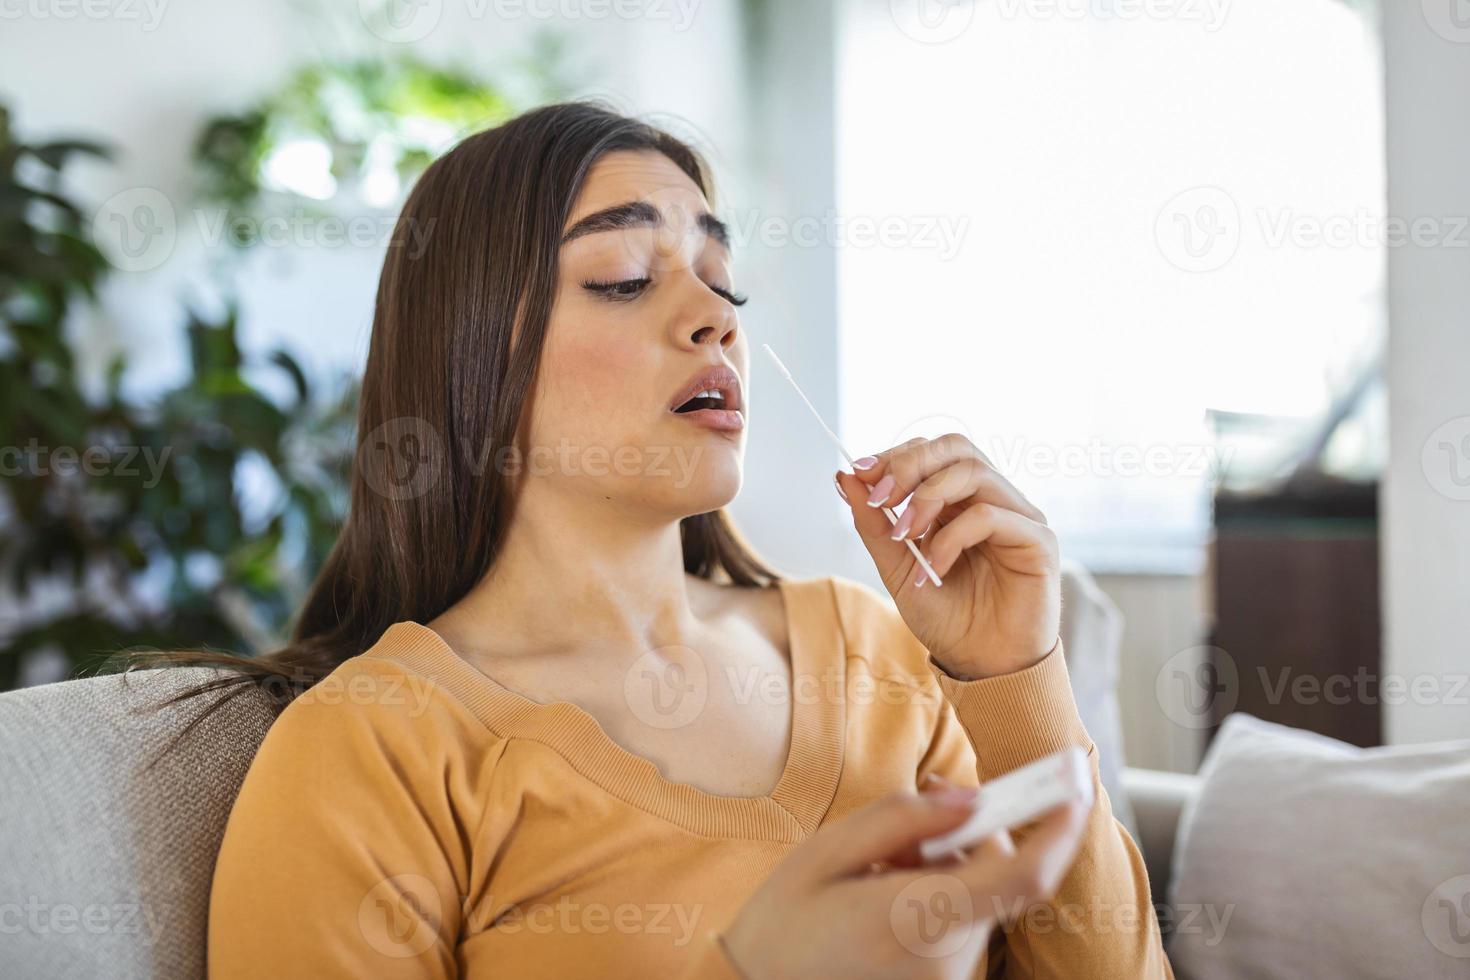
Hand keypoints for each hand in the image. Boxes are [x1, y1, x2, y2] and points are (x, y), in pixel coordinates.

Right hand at [720, 783, 1089, 979]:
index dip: (1058, 827)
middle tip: (926, 798)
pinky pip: (960, 920)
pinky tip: (883, 892)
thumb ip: (901, 819)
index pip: (1023, 874)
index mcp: (920, 917)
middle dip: (974, 828)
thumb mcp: (825, 853)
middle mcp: (949, 955)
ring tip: (878, 865)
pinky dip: (937, 891)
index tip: (1073, 785)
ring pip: (978, 894)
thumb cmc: (782, 927)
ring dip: (947, 862)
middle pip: (998, 873)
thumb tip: (968, 796)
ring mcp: (948, 976)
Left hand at [835, 434, 1060, 678]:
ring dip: (927, 498)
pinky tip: (934, 568)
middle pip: (956, 447)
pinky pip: (991, 515)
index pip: (933, 452)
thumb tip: (845, 475)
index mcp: (961, 502)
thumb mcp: (898, 568)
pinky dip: (951, 537)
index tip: (860, 473)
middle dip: (910, 464)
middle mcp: (993, 500)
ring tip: (903, 535)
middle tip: (880, 495)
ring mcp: (1019, 516)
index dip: (896, 455)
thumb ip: (874, 524)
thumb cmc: (949, 620)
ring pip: (974, 472)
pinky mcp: (1038, 540)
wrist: (983, 669)